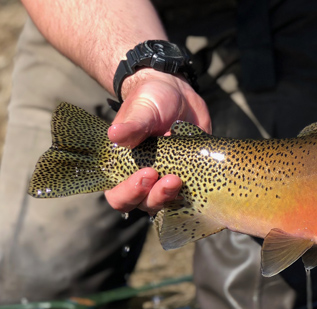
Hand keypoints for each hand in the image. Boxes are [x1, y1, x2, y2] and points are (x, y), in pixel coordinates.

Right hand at [104, 70, 210, 214]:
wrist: (179, 96)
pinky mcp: (190, 181)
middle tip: (171, 179)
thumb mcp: (142, 109)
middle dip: (156, 196)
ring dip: (173, 196)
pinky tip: (202, 185)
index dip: (129, 192)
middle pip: (145, 204)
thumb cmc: (151, 102)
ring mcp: (167, 182)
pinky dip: (195, 196)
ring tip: (180, 179)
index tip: (147, 174)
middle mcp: (144, 181)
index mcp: (123, 169)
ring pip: (167, 204)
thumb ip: (132, 125)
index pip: (118, 196)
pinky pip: (191, 198)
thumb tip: (115, 134)